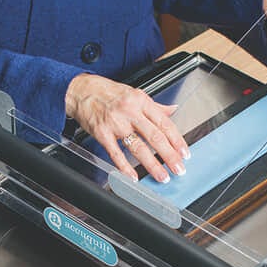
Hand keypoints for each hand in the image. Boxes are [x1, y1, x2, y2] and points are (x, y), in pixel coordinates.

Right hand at [65, 74, 189, 182]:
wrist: (81, 90)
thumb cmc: (108, 92)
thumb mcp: (135, 93)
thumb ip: (155, 106)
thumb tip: (173, 110)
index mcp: (142, 101)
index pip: (165, 123)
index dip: (177, 140)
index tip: (185, 154)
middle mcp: (130, 112)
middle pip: (155, 137)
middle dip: (169, 156)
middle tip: (179, 169)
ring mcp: (116, 123)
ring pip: (138, 147)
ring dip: (152, 165)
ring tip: (162, 176)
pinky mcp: (102, 133)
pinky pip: (115, 153)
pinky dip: (125, 167)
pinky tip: (133, 177)